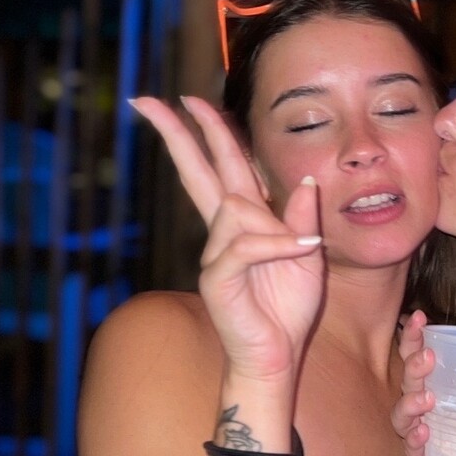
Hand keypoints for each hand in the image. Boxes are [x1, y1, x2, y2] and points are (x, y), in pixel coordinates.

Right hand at [130, 94, 324, 379]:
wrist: (277, 355)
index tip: (185, 101)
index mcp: (243, 221)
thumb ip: (300, 218)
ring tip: (301, 252)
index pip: (221, 167)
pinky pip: (246, 244)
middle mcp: (222, 232)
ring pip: (236, 208)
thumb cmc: (288, 308)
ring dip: (275, 227)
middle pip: (197, 171)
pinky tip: (300, 252)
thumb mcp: (307, 254)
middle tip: (148, 100)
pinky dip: (277, 245)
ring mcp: (215, 253)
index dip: (206, 132)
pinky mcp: (216, 277)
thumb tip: (304, 181)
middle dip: (175, 133)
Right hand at [392, 309, 434, 455]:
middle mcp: (419, 405)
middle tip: (428, 357)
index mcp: (433, 385)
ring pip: (402, 414)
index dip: (415, 336)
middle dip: (414, 365)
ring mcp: (415, 432)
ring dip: (412, 403)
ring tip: (427, 400)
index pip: (418, 355)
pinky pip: (410, 448)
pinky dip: (415, 439)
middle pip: (408, 380)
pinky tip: (423, 433)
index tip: (420, 317)